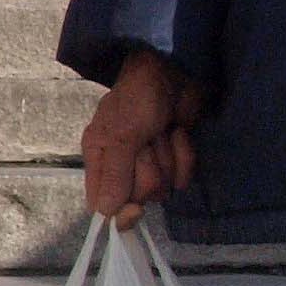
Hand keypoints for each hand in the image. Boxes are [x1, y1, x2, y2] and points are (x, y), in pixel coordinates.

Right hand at [82, 48, 205, 225]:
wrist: (172, 72)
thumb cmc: (138, 99)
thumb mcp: (121, 136)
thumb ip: (114, 175)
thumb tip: (105, 213)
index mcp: (100, 161)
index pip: (103, 203)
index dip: (121, 209)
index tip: (136, 208)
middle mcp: (122, 167)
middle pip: (139, 196)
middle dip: (150, 170)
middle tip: (149, 143)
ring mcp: (150, 164)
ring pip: (164, 187)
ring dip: (169, 158)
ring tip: (164, 133)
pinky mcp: (173, 159)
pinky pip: (183, 175)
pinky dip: (185, 155)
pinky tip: (178, 134)